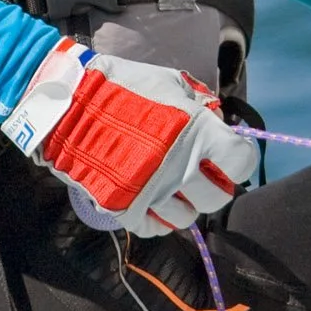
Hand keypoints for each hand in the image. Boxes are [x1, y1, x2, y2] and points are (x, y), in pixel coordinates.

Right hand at [0, 40, 259, 235]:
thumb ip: (200, 105)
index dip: (238, 161)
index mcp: (197, 133)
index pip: (242, 163)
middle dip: (213, 185)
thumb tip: (219, 124)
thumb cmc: (122, 86)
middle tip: (199, 174)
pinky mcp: (125, 208)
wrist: (69, 102)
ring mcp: (152, 191)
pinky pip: (155, 228)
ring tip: (170, 187)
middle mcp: (180, 167)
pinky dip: (157, 218)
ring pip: (187, 217)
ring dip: (184, 204)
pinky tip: (151, 199)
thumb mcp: (170, 82)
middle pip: (218, 197)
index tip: (228, 158)